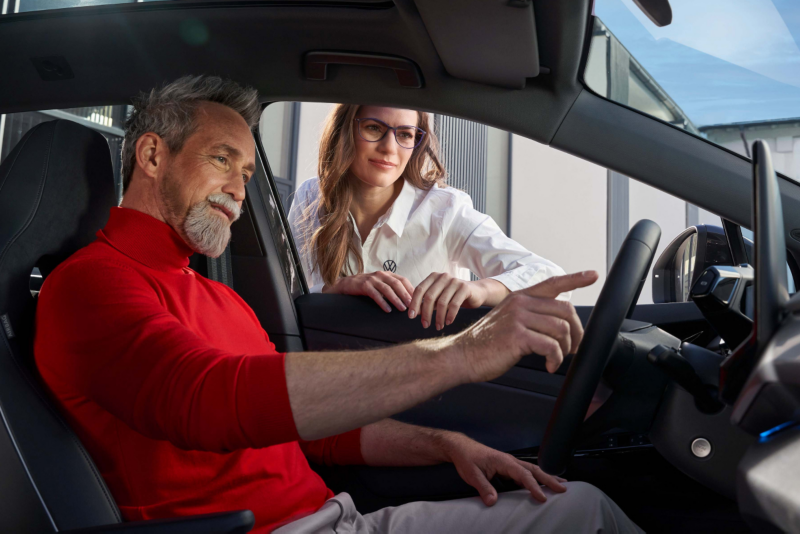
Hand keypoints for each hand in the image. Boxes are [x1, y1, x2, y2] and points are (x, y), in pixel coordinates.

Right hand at [322, 272, 413, 312]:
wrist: (347, 285)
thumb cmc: (367, 287)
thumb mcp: (381, 285)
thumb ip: (393, 289)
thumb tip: (409, 300)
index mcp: (387, 274)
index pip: (403, 280)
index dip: (411, 290)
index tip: (418, 300)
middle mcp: (381, 275)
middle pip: (397, 283)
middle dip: (406, 295)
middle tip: (413, 305)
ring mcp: (372, 279)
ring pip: (387, 289)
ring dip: (396, 299)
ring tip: (402, 309)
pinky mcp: (364, 285)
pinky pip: (375, 294)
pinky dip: (382, 302)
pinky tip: (387, 310)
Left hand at [408, 273, 491, 329]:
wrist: (476, 292)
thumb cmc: (453, 296)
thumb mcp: (438, 298)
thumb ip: (427, 303)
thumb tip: (414, 313)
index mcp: (433, 277)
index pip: (419, 290)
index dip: (414, 303)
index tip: (411, 316)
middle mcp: (443, 277)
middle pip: (429, 297)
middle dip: (426, 313)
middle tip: (425, 325)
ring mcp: (454, 281)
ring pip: (442, 302)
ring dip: (439, 317)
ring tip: (438, 327)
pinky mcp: (464, 288)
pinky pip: (454, 304)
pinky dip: (450, 315)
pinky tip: (448, 322)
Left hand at [441, 432, 566, 505]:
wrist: (460, 448)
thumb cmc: (466, 459)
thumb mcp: (472, 474)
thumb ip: (483, 487)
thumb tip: (493, 502)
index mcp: (504, 461)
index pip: (523, 475)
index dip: (533, 486)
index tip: (542, 498)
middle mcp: (510, 461)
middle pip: (534, 470)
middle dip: (549, 479)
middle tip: (564, 489)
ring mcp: (509, 463)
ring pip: (532, 470)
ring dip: (546, 477)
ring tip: (561, 484)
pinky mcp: (507, 467)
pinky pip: (525, 472)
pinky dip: (536, 478)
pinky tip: (541, 483)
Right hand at [455, 271, 598, 378]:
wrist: (462, 355)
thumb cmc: (486, 344)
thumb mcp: (508, 322)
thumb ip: (530, 317)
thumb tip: (560, 329)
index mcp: (519, 297)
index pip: (552, 283)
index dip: (575, 279)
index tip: (593, 275)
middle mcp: (520, 303)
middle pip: (565, 311)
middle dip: (576, 333)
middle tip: (573, 349)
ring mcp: (518, 317)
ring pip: (561, 329)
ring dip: (565, 349)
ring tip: (555, 359)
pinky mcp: (518, 335)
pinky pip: (551, 346)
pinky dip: (555, 359)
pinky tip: (547, 364)